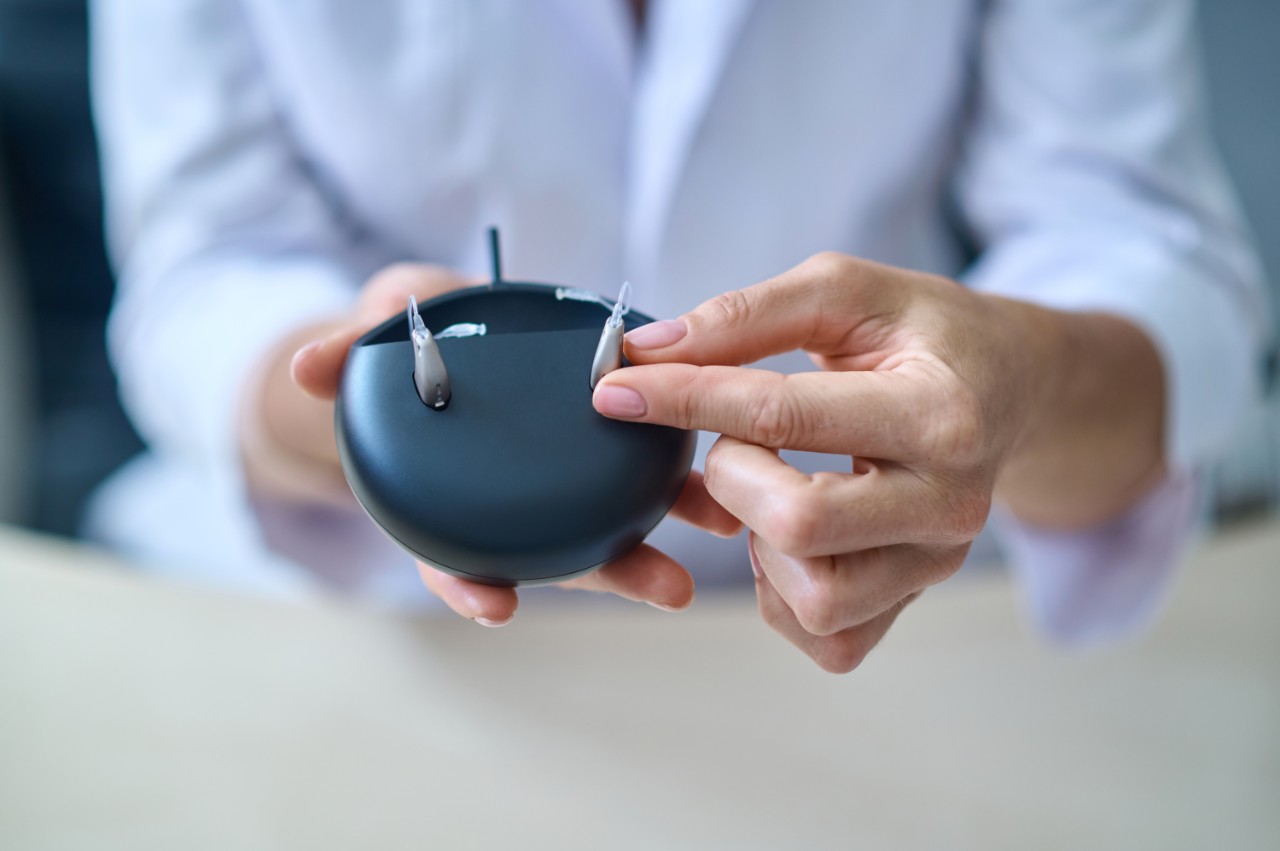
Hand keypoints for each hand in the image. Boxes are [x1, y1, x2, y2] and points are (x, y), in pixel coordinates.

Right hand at [246, 263, 740, 625]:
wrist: (446, 321)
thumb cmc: (406, 335)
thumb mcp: (374, 333)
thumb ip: (347, 353)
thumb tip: (304, 368)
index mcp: (448, 487)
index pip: (451, 550)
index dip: (469, 580)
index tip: (496, 605)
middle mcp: (508, 497)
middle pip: (554, 549)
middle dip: (609, 572)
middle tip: (666, 589)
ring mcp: (556, 475)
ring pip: (608, 519)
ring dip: (666, 533)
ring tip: (721, 533)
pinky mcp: (601, 439)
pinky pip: (640, 467)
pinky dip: (680, 481)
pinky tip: (723, 482)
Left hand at [592, 253, 1165, 671]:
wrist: (1009, 388)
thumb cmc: (923, 334)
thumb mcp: (848, 292)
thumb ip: (748, 316)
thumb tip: (647, 353)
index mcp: (938, 413)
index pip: (781, 416)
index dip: (682, 398)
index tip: (615, 387)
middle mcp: (948, 502)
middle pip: (799, 526)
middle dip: (730, 479)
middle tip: (735, 445)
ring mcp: (934, 564)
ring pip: (814, 599)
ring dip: (758, 544)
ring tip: (770, 489)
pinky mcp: (913, 600)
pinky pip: (829, 641)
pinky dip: (782, 594)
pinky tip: (786, 538)